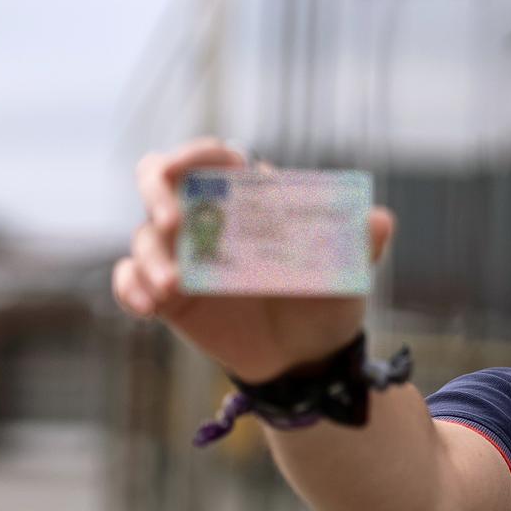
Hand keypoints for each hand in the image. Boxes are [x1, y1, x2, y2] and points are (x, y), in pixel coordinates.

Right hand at [112, 138, 395, 381]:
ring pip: (145, 236)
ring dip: (150, 257)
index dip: (197, 153)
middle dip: (156, 189)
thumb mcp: (349, 275)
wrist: (306, 358)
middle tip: (171, 220)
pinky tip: (146, 309)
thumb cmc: (327, 301)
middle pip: (159, 178)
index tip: (191, 167)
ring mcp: (183, 254)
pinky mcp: (167, 293)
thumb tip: (381, 219)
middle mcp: (208, 216)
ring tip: (172, 288)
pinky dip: (130, 288)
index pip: (214, 157)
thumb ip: (360, 245)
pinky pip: (131, 280)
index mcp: (249, 197)